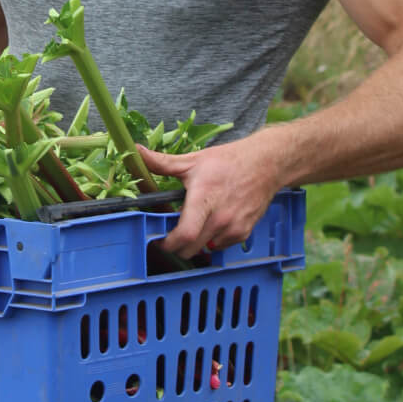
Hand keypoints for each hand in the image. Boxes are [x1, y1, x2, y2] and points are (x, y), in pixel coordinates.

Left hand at [139, 135, 281, 259]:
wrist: (266, 164)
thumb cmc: (227, 161)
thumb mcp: (192, 160)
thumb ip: (162, 163)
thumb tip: (136, 152)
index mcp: (204, 198)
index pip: (185, 234)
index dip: (168, 243)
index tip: (158, 240)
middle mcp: (220, 217)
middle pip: (191, 248)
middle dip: (177, 246)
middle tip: (170, 235)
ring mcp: (234, 227)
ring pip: (205, 249)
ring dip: (195, 243)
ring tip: (191, 226)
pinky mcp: (244, 232)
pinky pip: (221, 246)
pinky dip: (211, 240)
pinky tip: (210, 224)